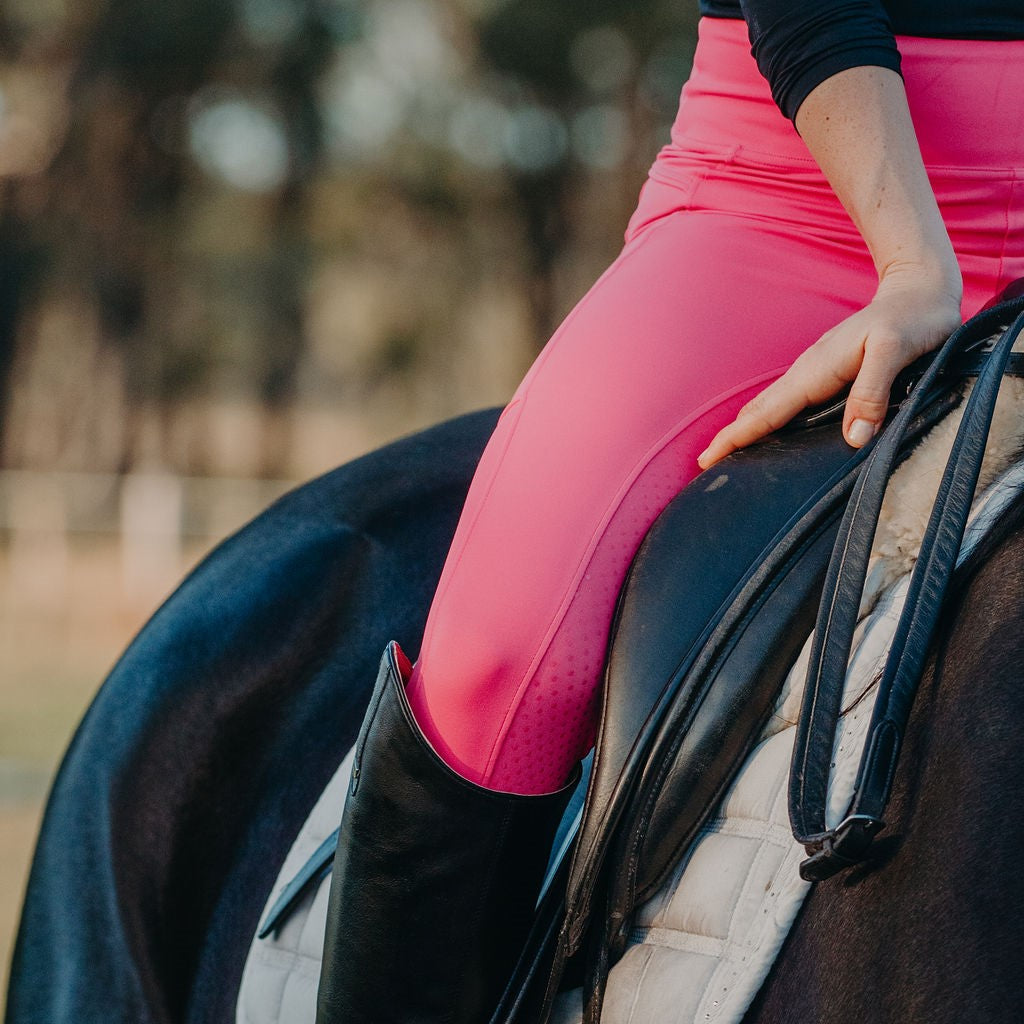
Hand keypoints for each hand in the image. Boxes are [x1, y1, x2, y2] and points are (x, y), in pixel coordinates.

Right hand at [696, 265, 962, 469]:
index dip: (736, 436)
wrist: (919, 288)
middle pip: (759, 410)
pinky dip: (766, 418)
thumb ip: (872, 392)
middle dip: (730, 437)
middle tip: (705, 464)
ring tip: (726, 451)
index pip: (767, 412)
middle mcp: (807, 372)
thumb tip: (854, 438)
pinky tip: (767, 428)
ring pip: (769, 405)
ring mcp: (814, 371)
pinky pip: (786, 401)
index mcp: (816, 371)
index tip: (707, 458)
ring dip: (745, 428)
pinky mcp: (825, 373)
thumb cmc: (912, 319)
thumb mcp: (895, 350)